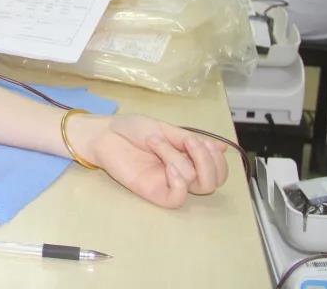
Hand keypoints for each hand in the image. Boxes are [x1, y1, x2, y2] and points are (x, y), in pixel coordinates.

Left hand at [70, 114, 228, 207]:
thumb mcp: (166, 129)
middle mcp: (181, 172)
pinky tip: (169, 168)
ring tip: (157, 143)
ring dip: (182, 159)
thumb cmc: (131, 129)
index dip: (217, 158)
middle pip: (214, 181)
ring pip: (198, 185)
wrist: (104, 133)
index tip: (202, 141)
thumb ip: (192, 140)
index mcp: (187, 156)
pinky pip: (177, 198)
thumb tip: (222, 148)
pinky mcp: (153, 192)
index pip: (218, 169)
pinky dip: (180, 183)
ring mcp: (167, 183)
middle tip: (190, 143)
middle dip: (209, 161)